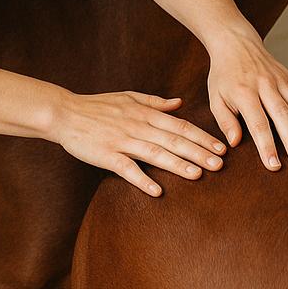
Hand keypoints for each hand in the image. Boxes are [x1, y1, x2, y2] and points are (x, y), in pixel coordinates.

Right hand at [51, 90, 228, 196]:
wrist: (65, 113)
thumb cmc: (98, 105)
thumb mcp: (129, 97)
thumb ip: (156, 102)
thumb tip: (180, 103)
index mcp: (145, 113)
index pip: (180, 125)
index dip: (202, 137)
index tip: (221, 148)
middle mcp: (138, 126)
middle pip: (173, 140)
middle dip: (198, 152)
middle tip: (220, 165)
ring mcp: (122, 140)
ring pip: (155, 153)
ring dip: (177, 165)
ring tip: (198, 175)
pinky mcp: (106, 154)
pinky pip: (126, 169)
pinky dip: (142, 179)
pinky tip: (157, 191)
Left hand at [206, 27, 287, 169]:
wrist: (235, 42)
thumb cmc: (224, 75)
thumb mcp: (215, 97)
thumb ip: (225, 120)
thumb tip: (234, 143)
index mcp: (244, 92)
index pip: (257, 123)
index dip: (266, 145)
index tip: (274, 165)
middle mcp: (265, 85)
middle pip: (282, 114)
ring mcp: (280, 80)